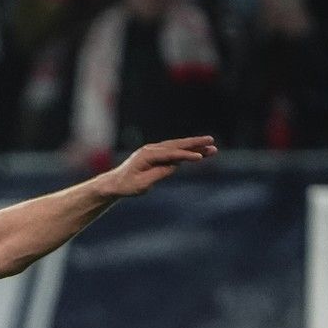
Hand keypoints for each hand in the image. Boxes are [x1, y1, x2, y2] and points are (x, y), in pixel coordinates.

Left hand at [96, 136, 216, 196]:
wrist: (115, 183)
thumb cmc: (127, 186)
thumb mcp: (142, 184)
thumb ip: (159, 174)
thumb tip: (174, 166)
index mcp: (147, 155)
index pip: (171, 154)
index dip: (186, 156)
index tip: (199, 158)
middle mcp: (151, 149)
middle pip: (177, 145)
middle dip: (195, 144)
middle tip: (212, 142)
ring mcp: (154, 150)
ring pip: (177, 146)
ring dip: (194, 146)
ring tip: (211, 146)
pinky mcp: (156, 155)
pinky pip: (174, 151)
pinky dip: (186, 150)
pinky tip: (199, 151)